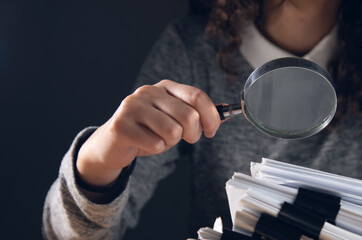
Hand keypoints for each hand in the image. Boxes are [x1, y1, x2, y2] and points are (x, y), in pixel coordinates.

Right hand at [76, 80, 220, 186]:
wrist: (111, 144)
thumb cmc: (147, 131)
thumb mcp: (174, 120)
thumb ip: (196, 115)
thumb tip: (224, 115)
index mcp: (165, 88)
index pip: (197, 96)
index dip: (211, 116)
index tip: (212, 131)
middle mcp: (148, 92)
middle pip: (189, 115)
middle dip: (193, 133)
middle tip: (185, 138)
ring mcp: (133, 106)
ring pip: (173, 131)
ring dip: (171, 142)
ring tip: (158, 138)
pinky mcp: (121, 125)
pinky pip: (155, 144)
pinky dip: (156, 149)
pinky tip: (144, 144)